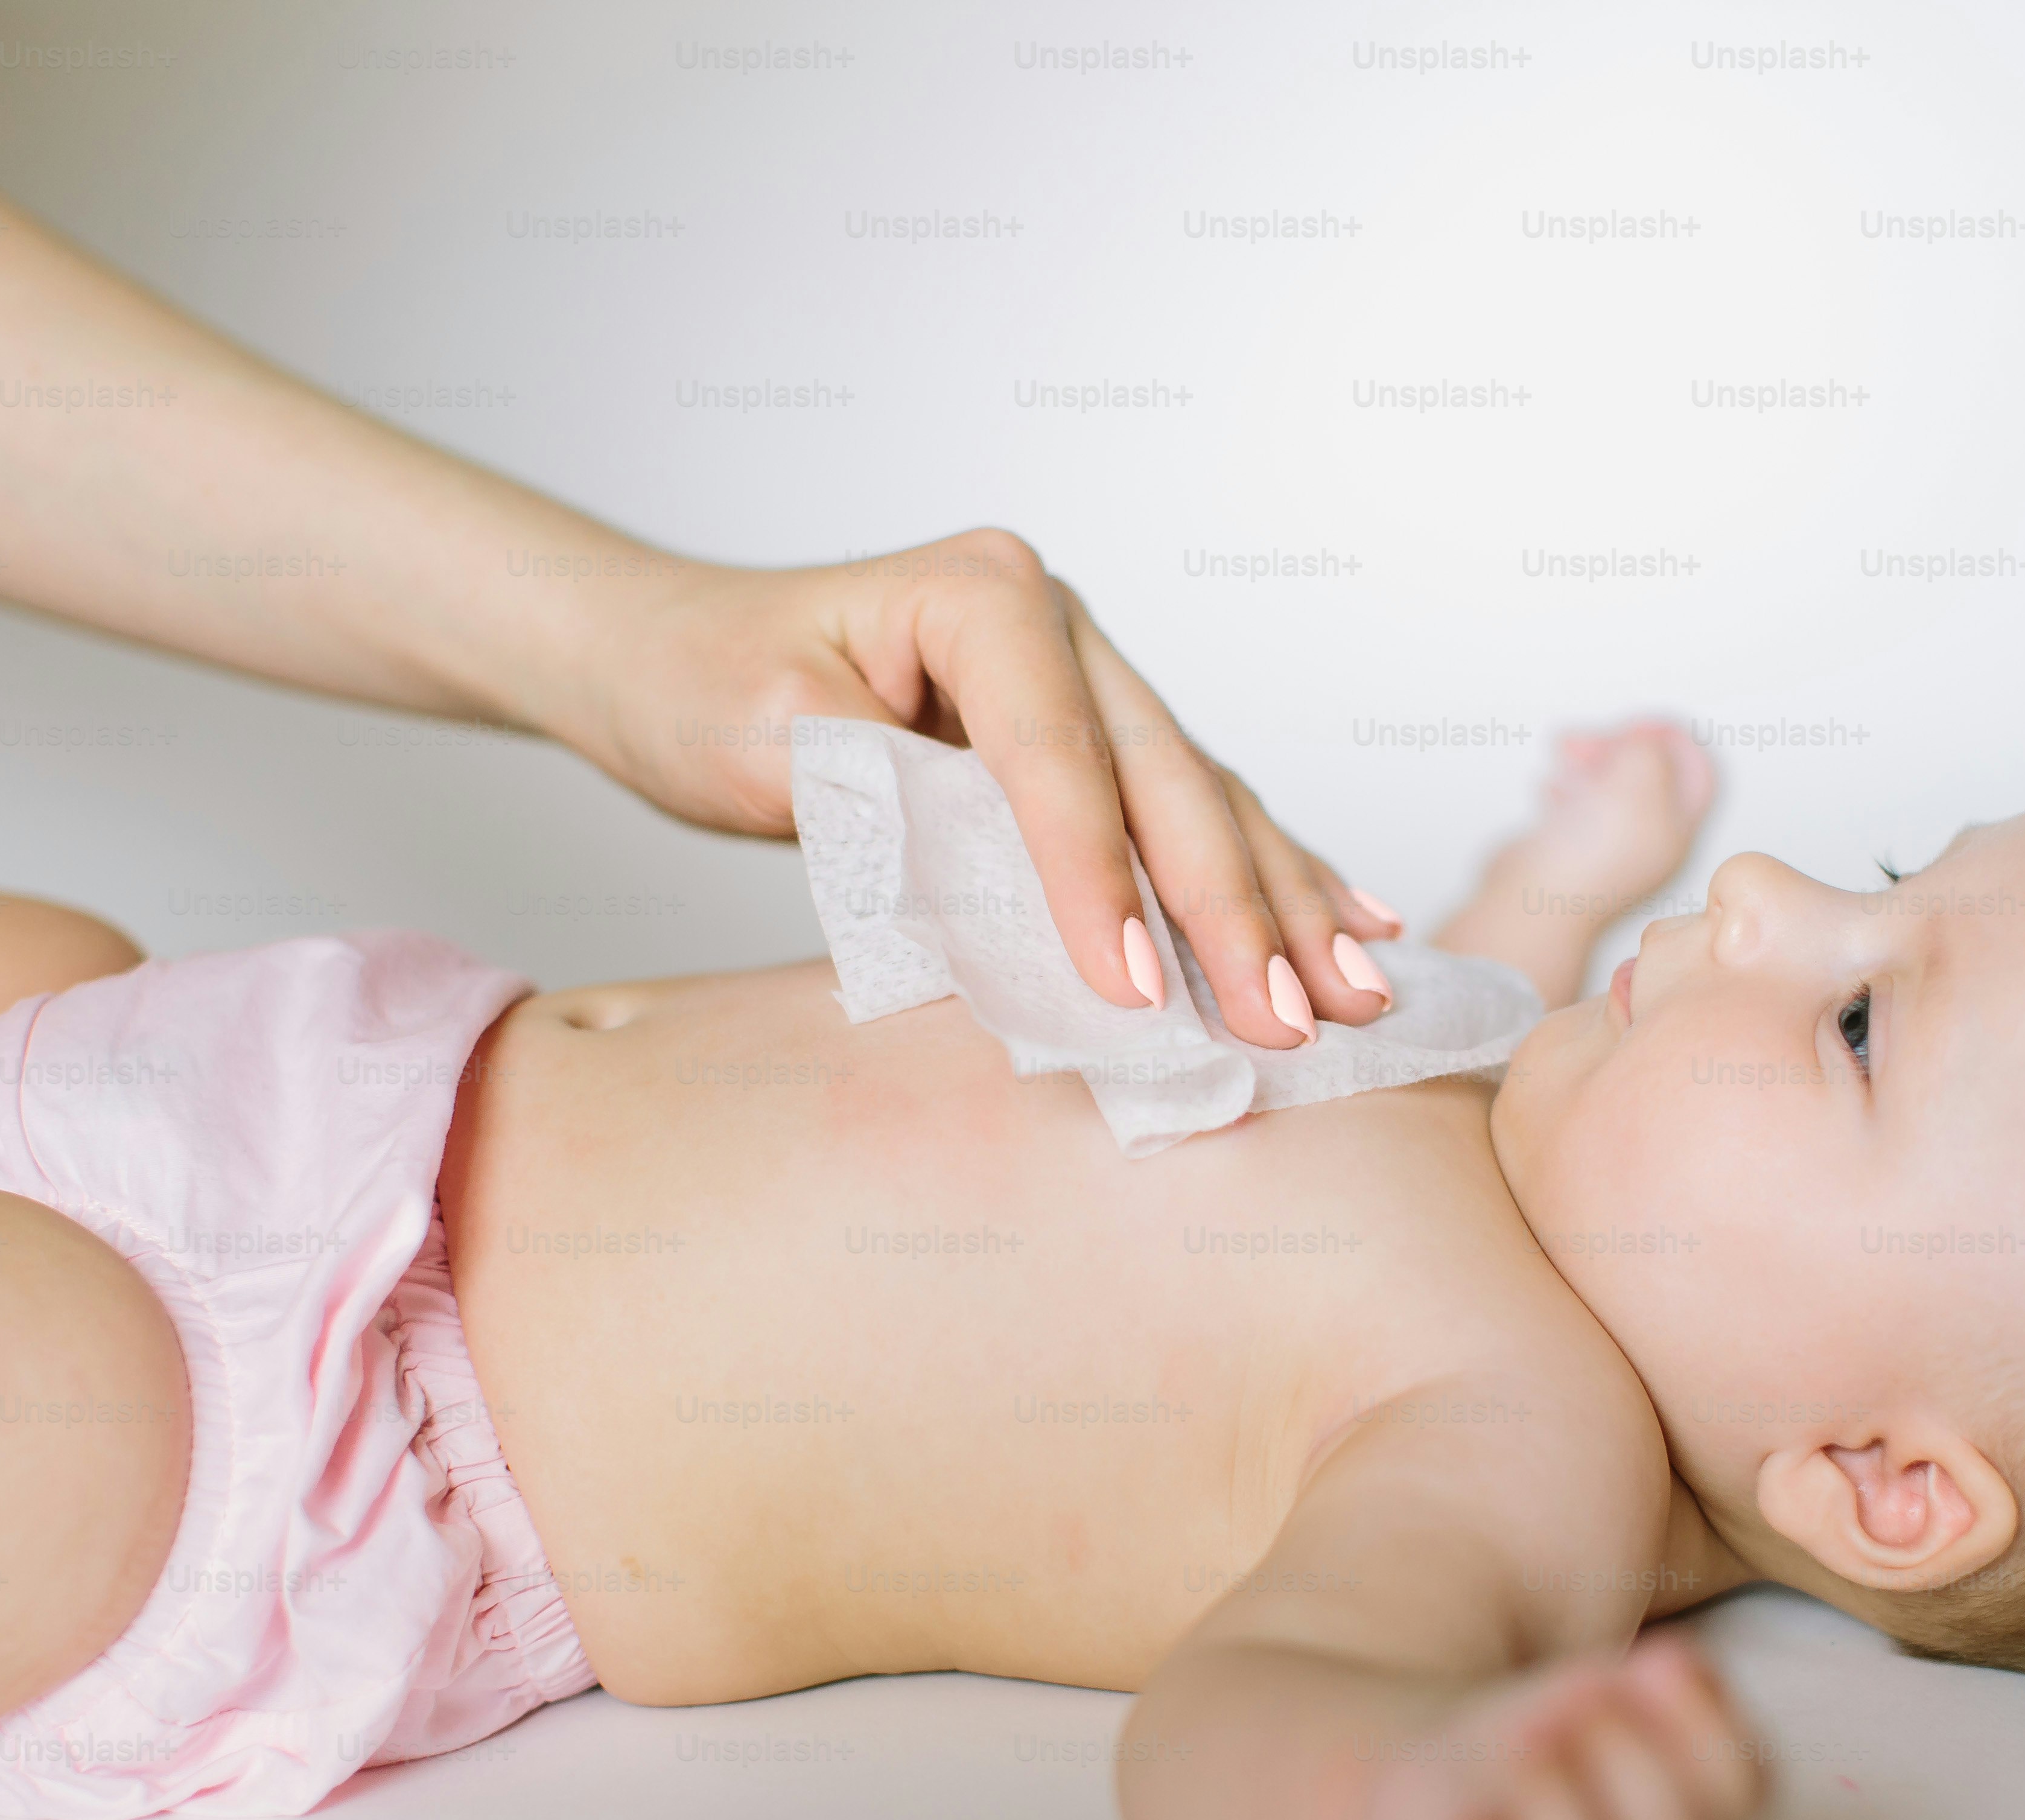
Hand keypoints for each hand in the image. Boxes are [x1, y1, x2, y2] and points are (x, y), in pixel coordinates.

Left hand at [585, 527, 1396, 1049]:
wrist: (665, 652)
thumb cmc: (701, 685)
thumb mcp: (770, 738)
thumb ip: (896, 800)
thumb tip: (1005, 895)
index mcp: (982, 594)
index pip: (1056, 759)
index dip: (1099, 882)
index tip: (1133, 994)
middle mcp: (1057, 620)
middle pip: (1164, 780)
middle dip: (1236, 911)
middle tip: (1295, 1020)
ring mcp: (1088, 672)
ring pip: (1205, 800)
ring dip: (1285, 903)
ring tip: (1359, 992)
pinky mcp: (1093, 734)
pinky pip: (1195, 811)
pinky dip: (1270, 873)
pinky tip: (1354, 922)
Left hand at [1362, 1634, 1767, 1819]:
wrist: (1449, 1789)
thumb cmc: (1553, 1736)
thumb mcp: (1614, 1686)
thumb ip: (1662, 1678)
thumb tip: (1672, 1667)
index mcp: (1705, 1819)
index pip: (1743, 1790)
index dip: (1702, 1723)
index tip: (1651, 1661)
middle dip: (1626, 1763)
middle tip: (1570, 1707)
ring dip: (1555, 1809)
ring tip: (1522, 1744)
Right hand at [1492, 716, 1717, 924]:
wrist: (1534, 904)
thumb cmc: (1589, 855)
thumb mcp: (1639, 779)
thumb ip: (1651, 748)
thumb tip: (1643, 741)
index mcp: (1679, 830)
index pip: (1698, 772)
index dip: (1672, 739)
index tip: (1639, 727)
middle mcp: (1649, 841)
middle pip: (1651, 773)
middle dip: (1619, 743)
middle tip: (1588, 739)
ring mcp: (1610, 847)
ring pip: (1612, 785)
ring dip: (1590, 758)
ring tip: (1564, 751)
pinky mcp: (1573, 851)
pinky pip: (1580, 805)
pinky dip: (1568, 784)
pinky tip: (1550, 786)